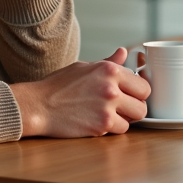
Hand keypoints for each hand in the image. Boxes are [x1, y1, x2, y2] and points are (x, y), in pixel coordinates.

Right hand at [10, 48, 150, 137]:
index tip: (131, 95)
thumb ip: (109, 62)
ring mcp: (107, 108)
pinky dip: (112, 129)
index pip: (143, 85)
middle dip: (135, 107)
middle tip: (123, 108)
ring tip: (109, 114)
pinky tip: (98, 121)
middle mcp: (111, 88)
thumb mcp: (84, 67)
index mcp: (110, 70)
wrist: (39, 105)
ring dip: (125, 119)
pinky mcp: (101, 126)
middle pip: (143, 104)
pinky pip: (120, 130)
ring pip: (134, 119)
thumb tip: (124, 52)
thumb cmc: (59, 85)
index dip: (138, 92)